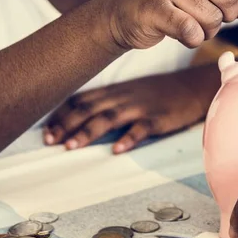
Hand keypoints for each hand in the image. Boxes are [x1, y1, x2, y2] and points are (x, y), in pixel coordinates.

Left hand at [43, 67, 211, 153]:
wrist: (193, 88)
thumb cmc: (158, 93)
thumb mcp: (130, 91)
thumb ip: (107, 101)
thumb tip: (78, 117)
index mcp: (115, 91)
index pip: (81, 100)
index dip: (61, 115)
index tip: (45, 131)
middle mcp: (124, 97)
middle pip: (90, 109)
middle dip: (67, 124)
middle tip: (50, 141)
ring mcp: (142, 107)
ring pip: (110, 117)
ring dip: (89, 131)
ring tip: (72, 146)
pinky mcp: (160, 117)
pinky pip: (142, 127)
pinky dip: (129, 138)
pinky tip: (117, 149)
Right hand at [101, 0, 237, 50]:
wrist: (121, 13)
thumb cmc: (170, 4)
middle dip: (228, 17)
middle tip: (213, 21)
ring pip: (212, 18)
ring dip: (207, 31)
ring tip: (191, 25)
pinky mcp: (154, 8)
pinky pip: (192, 32)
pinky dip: (192, 40)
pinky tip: (180, 34)